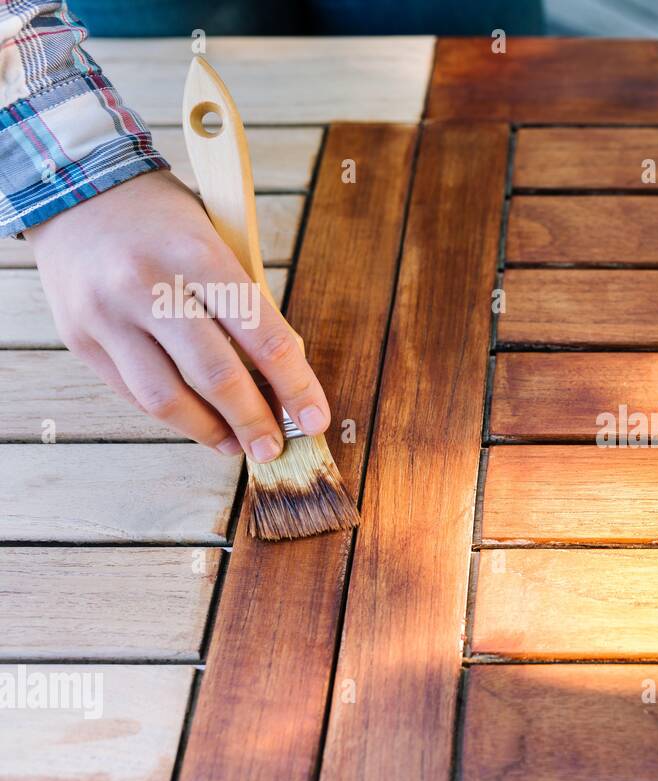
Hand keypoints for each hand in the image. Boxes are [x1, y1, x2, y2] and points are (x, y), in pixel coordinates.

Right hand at [26, 169, 329, 461]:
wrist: (72, 188)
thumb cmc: (164, 221)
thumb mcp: (217, 241)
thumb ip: (247, 304)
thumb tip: (283, 378)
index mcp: (197, 254)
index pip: (261, 334)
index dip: (295, 385)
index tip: (315, 419)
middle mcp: (147, 285)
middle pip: (215, 375)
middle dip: (254, 421)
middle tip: (276, 446)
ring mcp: (106, 315)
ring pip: (167, 398)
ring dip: (211, 431)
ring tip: (238, 444)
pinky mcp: (79, 339)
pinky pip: (134, 394)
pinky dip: (173, 415)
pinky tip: (200, 423)